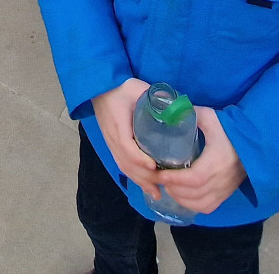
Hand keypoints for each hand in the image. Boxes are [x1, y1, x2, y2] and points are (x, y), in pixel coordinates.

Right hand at [90, 78, 160, 199]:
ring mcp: (110, 142)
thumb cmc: (120, 87)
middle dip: (144, 176)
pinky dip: (133, 177)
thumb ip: (156, 97)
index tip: (154, 166)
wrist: (99, 87)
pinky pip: (121, 164)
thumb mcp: (137, 88)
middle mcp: (112, 136)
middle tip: (163, 183)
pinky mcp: (112, 144)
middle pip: (126, 162)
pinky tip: (145, 185)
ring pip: (123, 166)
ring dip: (140, 181)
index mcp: (118, 122)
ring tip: (156, 192)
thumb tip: (180, 108)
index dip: (139, 158)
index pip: (126, 145)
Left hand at [155, 107, 246, 215]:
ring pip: (201, 203)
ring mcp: (226, 189)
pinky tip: (182, 196)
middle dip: (174, 188)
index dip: (176, 179)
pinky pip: (208, 207)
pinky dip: (193, 205)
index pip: (195, 177)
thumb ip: (190, 114)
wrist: (253, 142)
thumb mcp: (210, 117)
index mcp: (218, 159)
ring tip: (169, 187)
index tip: (160, 174)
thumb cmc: (230, 128)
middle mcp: (223, 179)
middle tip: (160, 179)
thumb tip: (168, 112)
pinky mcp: (227, 193)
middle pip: (195, 192)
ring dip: (181, 199)